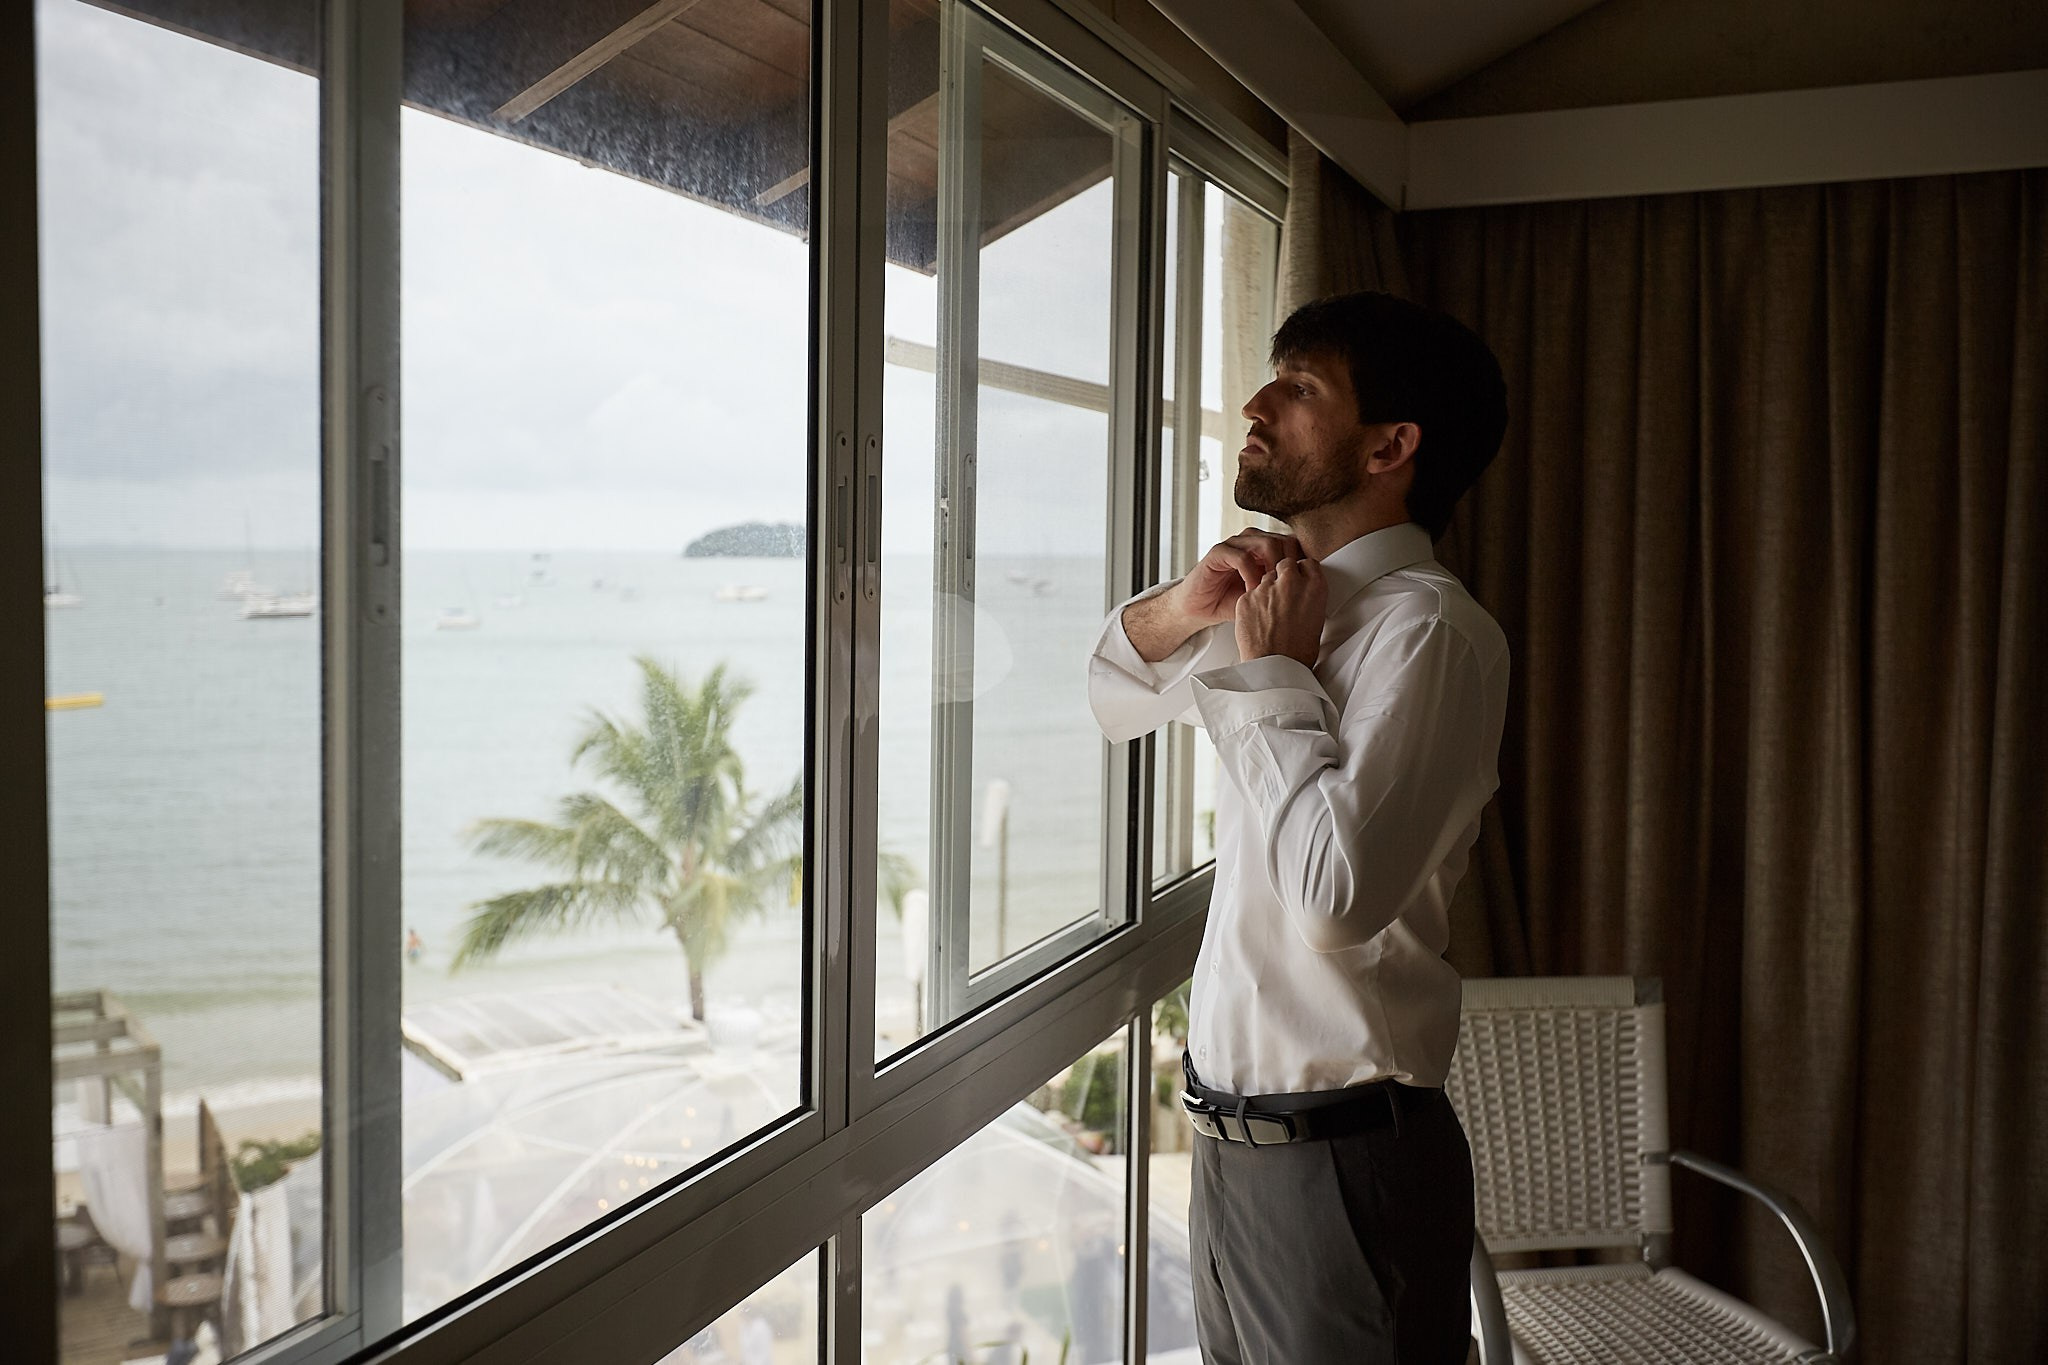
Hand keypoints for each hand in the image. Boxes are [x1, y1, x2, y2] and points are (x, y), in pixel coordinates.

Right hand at [1171, 529, 1304, 626]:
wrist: (1199, 608)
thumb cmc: (1229, 601)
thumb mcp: (1263, 595)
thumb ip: (1282, 587)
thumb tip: (1311, 593)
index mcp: (1264, 548)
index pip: (1292, 544)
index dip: (1300, 562)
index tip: (1304, 584)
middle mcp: (1251, 541)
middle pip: (1283, 540)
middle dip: (1289, 564)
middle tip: (1290, 586)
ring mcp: (1234, 544)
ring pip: (1266, 543)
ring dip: (1273, 567)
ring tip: (1272, 588)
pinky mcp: (1218, 552)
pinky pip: (1241, 556)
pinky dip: (1251, 574)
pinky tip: (1253, 589)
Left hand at [1234, 555, 1325, 666]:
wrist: (1275, 667)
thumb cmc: (1298, 652)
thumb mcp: (1317, 621)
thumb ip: (1310, 600)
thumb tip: (1304, 597)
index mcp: (1314, 588)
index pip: (1308, 563)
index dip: (1302, 572)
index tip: (1299, 579)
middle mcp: (1291, 583)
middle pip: (1285, 564)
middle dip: (1283, 574)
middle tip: (1282, 592)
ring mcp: (1267, 588)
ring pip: (1266, 577)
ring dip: (1267, 589)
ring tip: (1269, 611)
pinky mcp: (1247, 597)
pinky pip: (1250, 593)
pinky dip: (1252, 602)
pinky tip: (1257, 619)